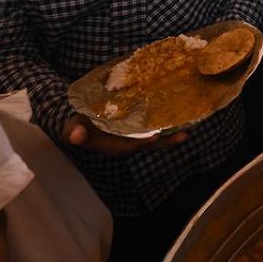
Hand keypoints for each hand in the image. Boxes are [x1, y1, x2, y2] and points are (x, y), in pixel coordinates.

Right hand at [64, 114, 186, 155]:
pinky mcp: (135, 129)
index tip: (156, 136)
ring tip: (190, 127)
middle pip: (149, 144)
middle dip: (166, 141)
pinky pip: (152, 127)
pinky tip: (179, 116)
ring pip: (154, 136)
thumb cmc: (75, 126)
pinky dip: (165, 122)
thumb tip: (74, 136)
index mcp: (112, 146)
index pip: (130, 146)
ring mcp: (132, 137)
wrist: (78, 123)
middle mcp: (126, 143)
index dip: (143, 142)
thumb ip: (74, 131)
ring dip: (170, 132)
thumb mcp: (72, 128)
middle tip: (184, 135)